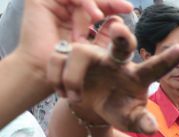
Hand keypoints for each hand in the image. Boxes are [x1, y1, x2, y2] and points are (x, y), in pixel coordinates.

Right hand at [17, 0, 133, 80]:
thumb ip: (106, 34)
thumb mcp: (97, 47)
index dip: (113, 4)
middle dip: (110, 1)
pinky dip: (85, 2)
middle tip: (126, 7)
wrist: (55, 78)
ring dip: (94, 4)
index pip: (98, 6)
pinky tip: (95, 15)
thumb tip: (119, 19)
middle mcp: (66, 9)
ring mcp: (55, 4)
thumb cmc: (75, 68)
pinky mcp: (41, 1)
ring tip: (100, 16)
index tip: (129, 9)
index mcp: (77, 18)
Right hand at [47, 18, 178, 132]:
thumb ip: (141, 122)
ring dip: (73, 79)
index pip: (154, 68)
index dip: (168, 59)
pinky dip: (57, 79)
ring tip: (74, 98)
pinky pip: (58, 58)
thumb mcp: (129, 119)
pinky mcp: (70, 53)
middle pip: (121, 44)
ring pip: (80, 53)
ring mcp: (93, 54)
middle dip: (121, 36)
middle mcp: (116, 60)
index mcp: (136, 76)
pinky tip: (61, 93)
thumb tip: (152, 128)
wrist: (91, 109)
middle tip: (118, 29)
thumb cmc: (117, 110)